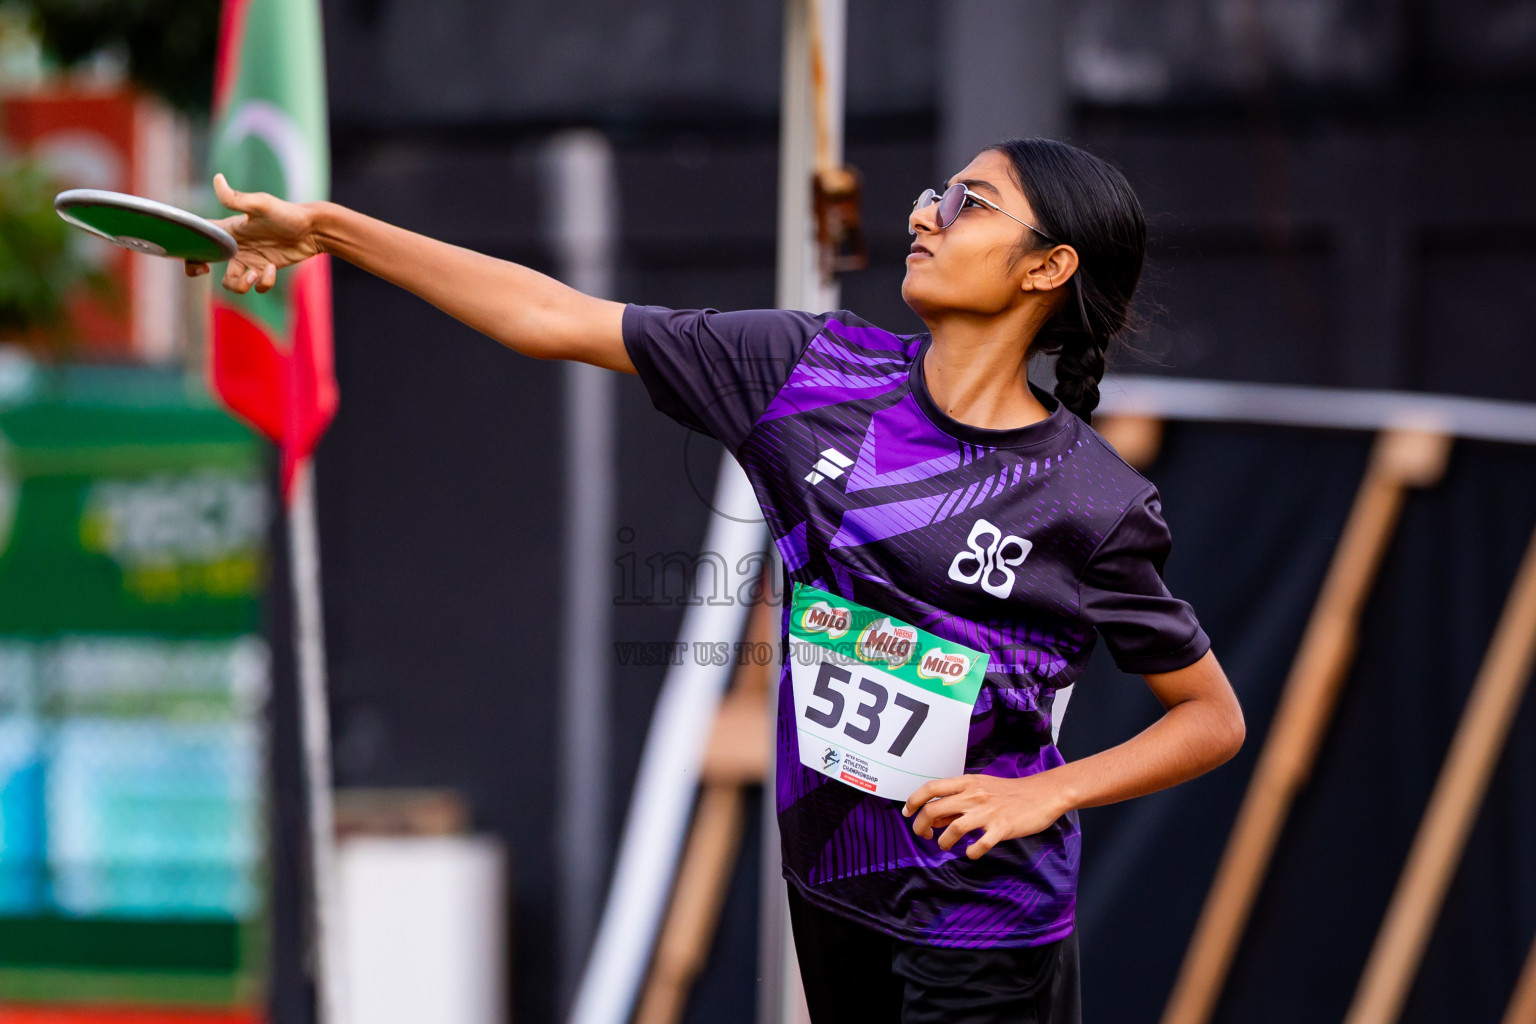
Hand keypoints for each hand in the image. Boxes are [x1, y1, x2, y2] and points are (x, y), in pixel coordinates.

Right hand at [184, 172, 323, 293]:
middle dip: (198, 270)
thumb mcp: (261, 205)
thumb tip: (217, 179)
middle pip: (203, 261)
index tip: (194, 257)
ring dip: (240, 284)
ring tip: (255, 274)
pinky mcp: (265, 269)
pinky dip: (264, 282)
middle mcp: (234, 245)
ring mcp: (249, 259)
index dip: (186, 248)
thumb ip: (237, 199)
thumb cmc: (287, 213)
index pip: (197, 237)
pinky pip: (257, 285)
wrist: (314, 229)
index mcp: (228, 229)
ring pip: (231, 282)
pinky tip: (272, 268)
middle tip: (207, 271)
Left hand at [902, 771, 1070, 859]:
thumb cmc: (1010, 792)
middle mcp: (973, 795)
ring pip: (952, 829)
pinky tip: (971, 852)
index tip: (907, 813)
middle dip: (921, 827)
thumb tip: (935, 817)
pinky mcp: (1002, 827)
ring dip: (943, 842)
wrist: (1042, 793)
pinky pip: (979, 844)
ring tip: (946, 846)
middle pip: (934, 810)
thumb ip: (958, 800)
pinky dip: (971, 852)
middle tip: (926, 836)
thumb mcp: (980, 787)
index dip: (913, 801)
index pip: (930, 788)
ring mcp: (987, 812)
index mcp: (967, 783)